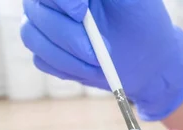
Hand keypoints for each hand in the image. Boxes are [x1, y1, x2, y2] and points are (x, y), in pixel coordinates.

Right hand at [21, 0, 182, 120]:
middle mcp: (53, 0)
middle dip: (68, 35)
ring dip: (68, 57)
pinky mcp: (48, 52)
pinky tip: (90, 71)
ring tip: (99, 65)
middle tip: (98, 53)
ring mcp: (46, 25)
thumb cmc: (144, 22)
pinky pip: (41, 60)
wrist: (150, 59)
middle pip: (36, 10)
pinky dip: (66, 69)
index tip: (80, 13)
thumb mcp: (134, 0)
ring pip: (32, 36)